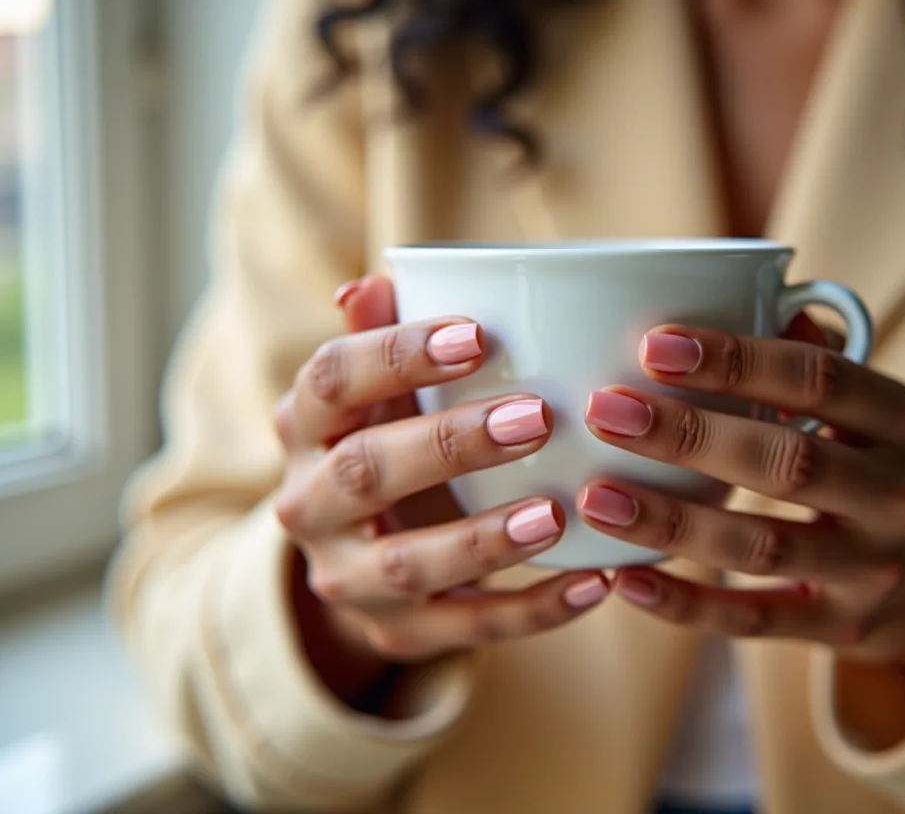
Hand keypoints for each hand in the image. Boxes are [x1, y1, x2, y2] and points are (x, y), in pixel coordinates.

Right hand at [273, 275, 607, 705]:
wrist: (358, 552)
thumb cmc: (386, 436)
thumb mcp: (378, 388)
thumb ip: (384, 335)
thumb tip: (378, 280)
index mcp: (304, 426)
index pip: (331, 381)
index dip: (396, 355)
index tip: (477, 333)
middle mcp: (308, 504)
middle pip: (364, 472)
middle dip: (450, 444)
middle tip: (537, 416)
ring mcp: (349, 577)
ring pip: (408, 564)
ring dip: (484, 539)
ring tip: (557, 512)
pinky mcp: (396, 631)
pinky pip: (466, 629)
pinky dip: (533, 612)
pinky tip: (594, 582)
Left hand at [576, 321, 904, 694]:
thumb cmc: (874, 464)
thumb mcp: (871, 408)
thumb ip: (815, 355)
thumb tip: (753, 292)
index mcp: (902, 420)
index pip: (819, 379)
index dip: (737, 361)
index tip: (653, 344)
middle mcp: (897, 495)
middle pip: (788, 462)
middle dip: (689, 436)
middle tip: (606, 411)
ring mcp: (874, 570)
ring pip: (763, 547)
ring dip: (673, 522)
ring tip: (596, 497)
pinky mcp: (843, 627)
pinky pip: (755, 621)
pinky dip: (688, 605)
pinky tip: (626, 580)